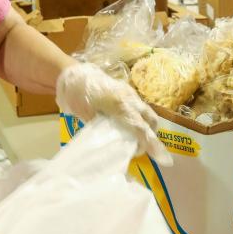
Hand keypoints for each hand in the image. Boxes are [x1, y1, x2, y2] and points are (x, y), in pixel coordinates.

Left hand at [56, 62, 171, 163]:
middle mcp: (130, 98)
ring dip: (146, 127)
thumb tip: (114, 144)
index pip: (141, 128)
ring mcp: (129, 93)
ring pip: (147, 112)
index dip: (151, 144)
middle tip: (140, 148)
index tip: (160, 158)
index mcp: (121, 106)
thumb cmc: (77, 96)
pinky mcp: (126, 90)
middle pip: (151, 120)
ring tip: (134, 139)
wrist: (71, 74)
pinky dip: (139, 118)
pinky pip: (139, 106)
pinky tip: (128, 126)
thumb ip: (103, 129)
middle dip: (152, 135)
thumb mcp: (87, 116)